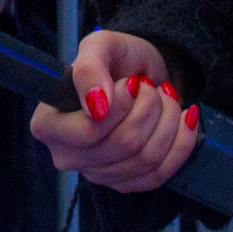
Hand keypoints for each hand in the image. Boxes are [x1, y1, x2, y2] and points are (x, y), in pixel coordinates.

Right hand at [29, 28, 197, 192]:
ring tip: (165, 98)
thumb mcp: (100, 47)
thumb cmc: (116, 59)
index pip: (87, 132)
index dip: (120, 106)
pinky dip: (181, 143)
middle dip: (149, 108)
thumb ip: (89, 69)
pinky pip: (160, 174)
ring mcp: (96, 174)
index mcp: (48, 124)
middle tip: (150, 87)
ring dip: (168, 121)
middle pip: (122, 145)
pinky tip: (184, 119)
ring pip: (146, 160)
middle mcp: (66, 155)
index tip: (133, 82)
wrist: (143, 74)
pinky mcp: (125, 184)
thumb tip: (96, 106)